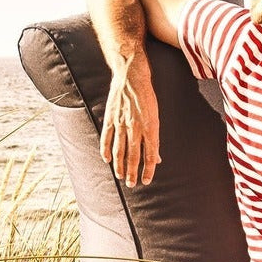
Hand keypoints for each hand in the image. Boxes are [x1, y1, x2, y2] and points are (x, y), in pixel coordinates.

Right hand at [100, 57, 159, 186]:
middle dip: (133, 172)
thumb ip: (154, 138)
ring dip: (120, 166)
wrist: (131, 77)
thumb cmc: (147, 97)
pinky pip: (106, 138)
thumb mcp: (156, 117)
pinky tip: (106, 160)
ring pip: (119, 150)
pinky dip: (105, 150)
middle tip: (132, 184)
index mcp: (150, 127)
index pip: (150, 155)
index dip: (148, 170)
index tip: (146, 181)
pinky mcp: (110, 118)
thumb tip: (156, 158)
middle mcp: (135, 128)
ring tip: (120, 176)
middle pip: (134, 156)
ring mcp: (121, 123)